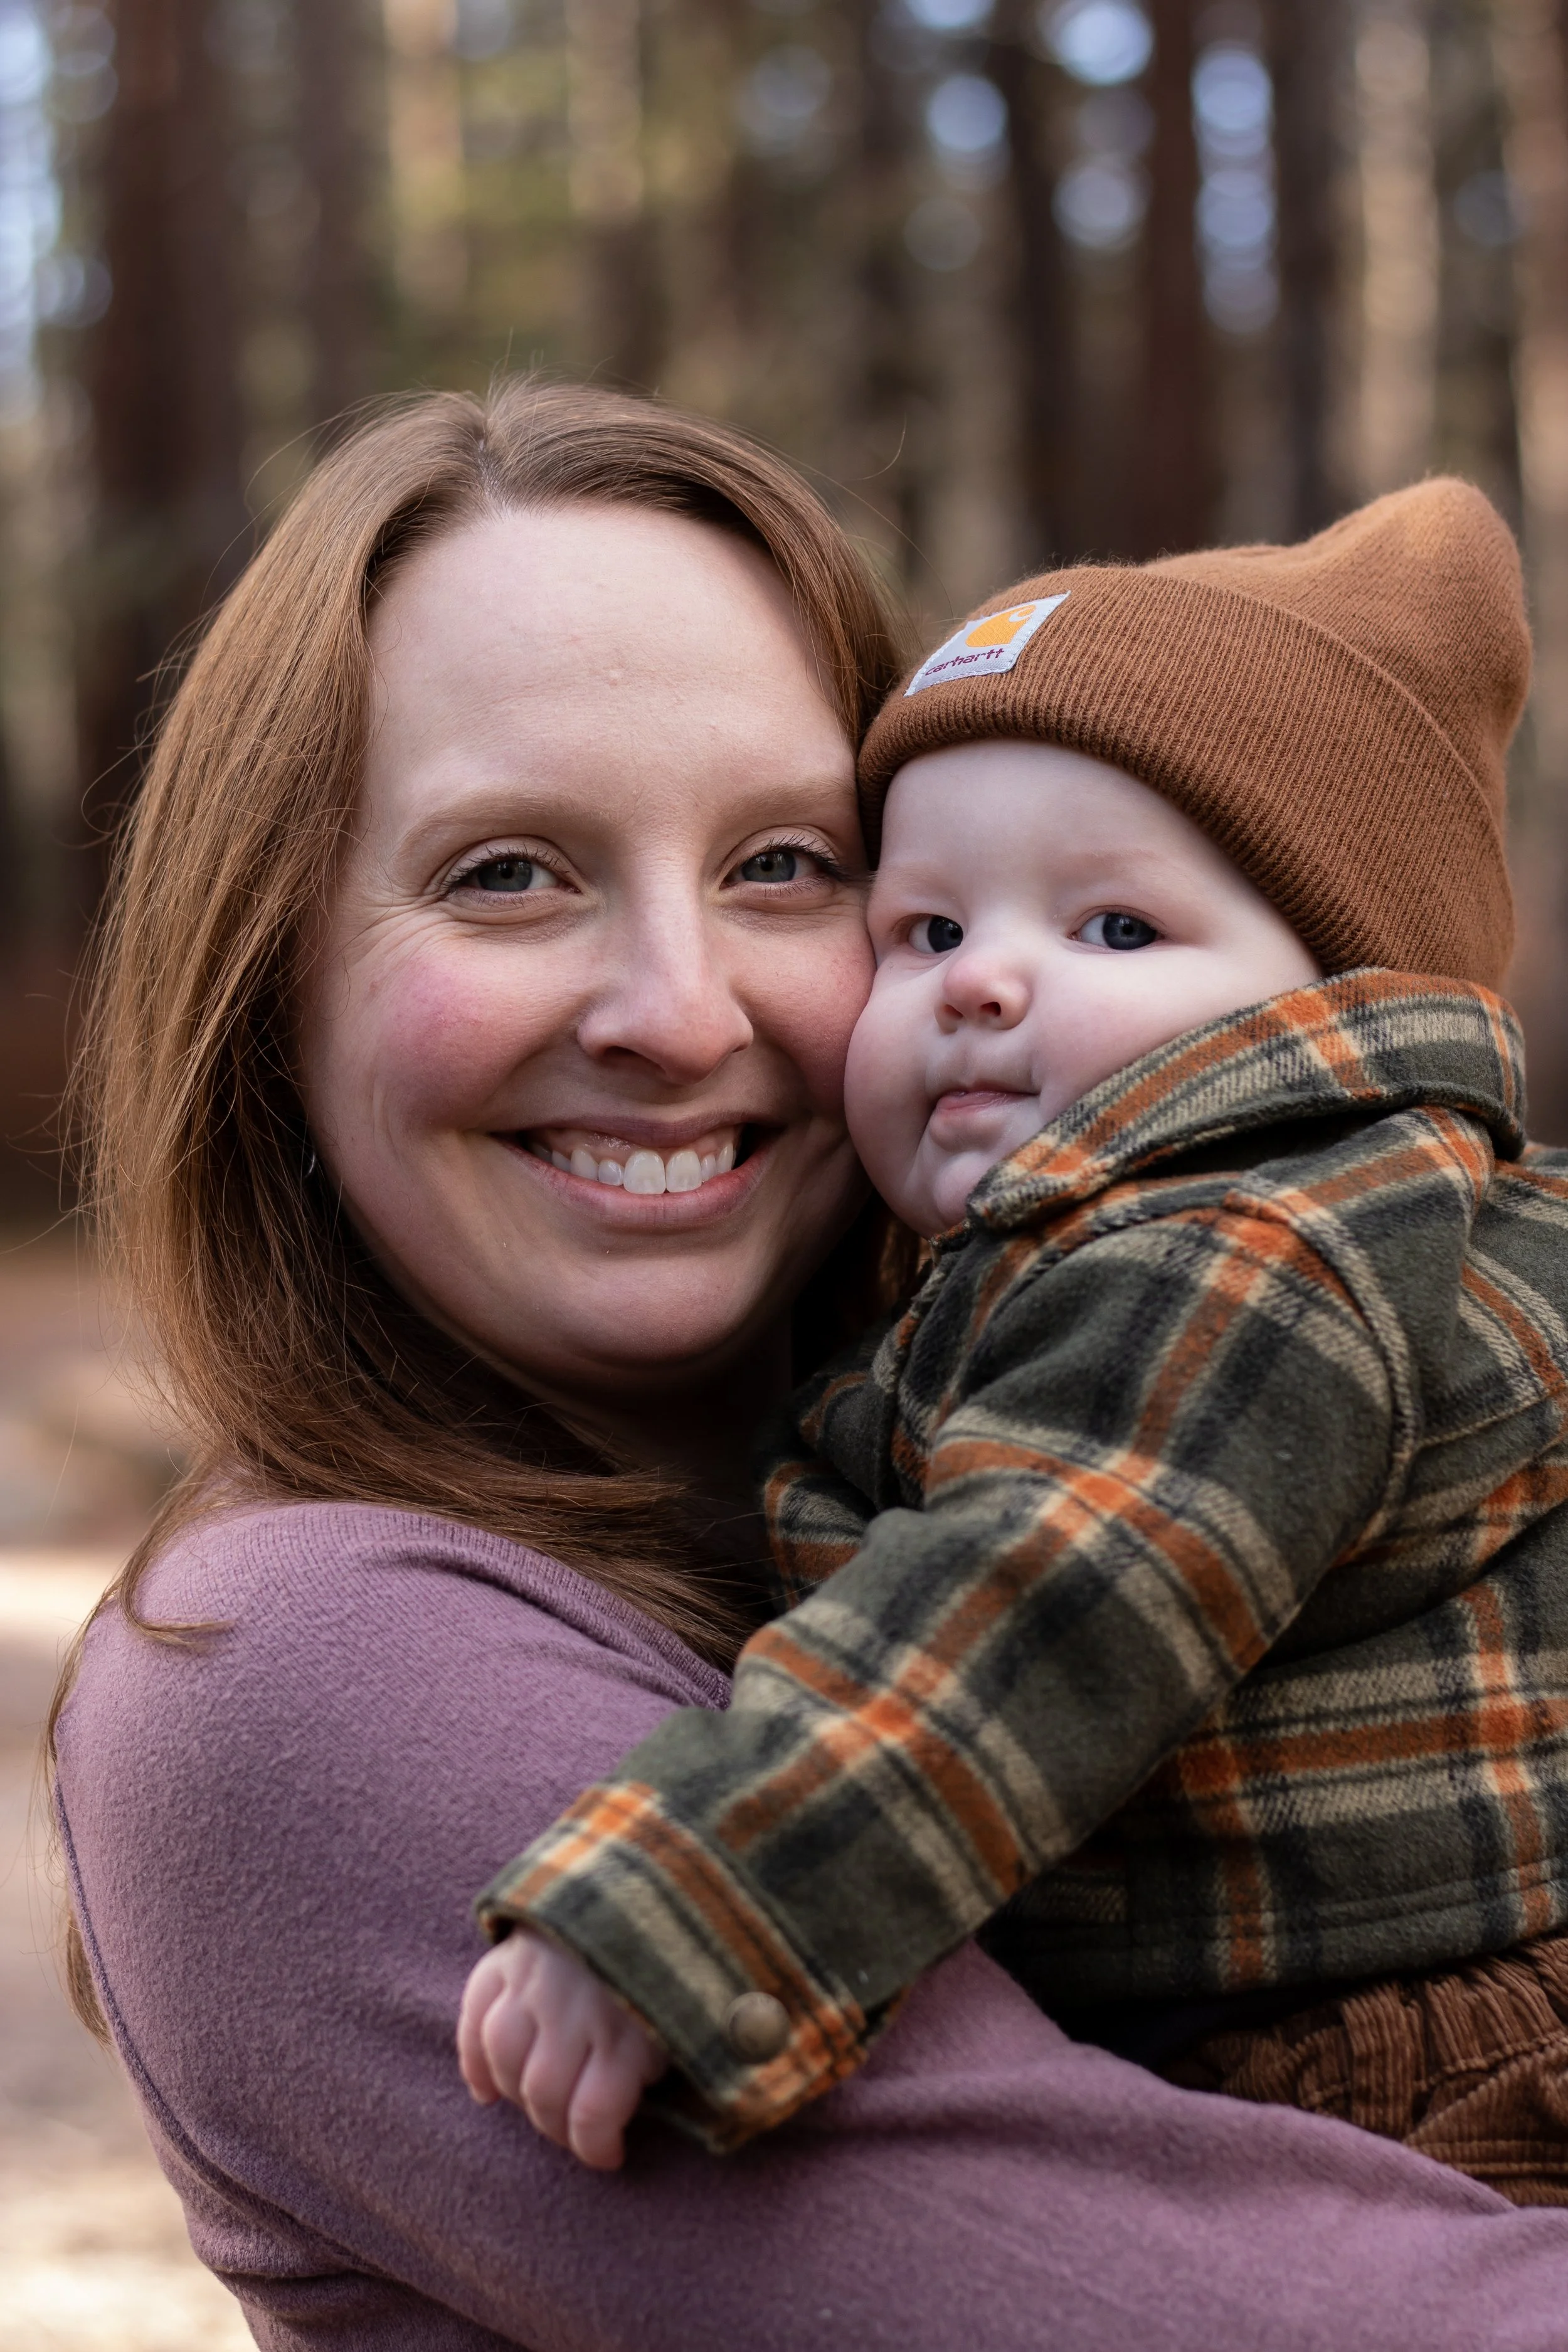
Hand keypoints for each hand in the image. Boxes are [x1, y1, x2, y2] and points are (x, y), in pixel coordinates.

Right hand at [457, 1930, 666, 2169]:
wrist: (640, 1880)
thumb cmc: (668, 1962)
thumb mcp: (684, 2016)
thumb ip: (658, 2061)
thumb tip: (630, 2107)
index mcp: (625, 2028)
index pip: (592, 2114)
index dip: (596, 2149)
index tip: (609, 2155)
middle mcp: (573, 2007)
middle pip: (542, 2092)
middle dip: (556, 2127)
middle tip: (572, 2128)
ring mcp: (533, 1979)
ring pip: (502, 2055)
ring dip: (514, 2093)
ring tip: (536, 2103)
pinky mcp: (505, 1959)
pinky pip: (473, 2016)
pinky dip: (472, 2060)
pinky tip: (486, 2090)